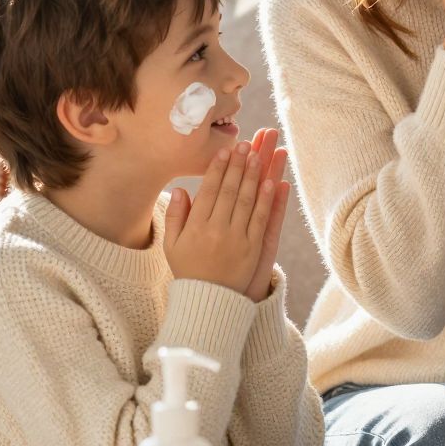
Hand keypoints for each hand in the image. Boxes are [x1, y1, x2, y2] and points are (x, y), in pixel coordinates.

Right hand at [166, 128, 289, 300]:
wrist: (208, 301)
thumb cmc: (189, 270)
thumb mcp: (172, 245)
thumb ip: (175, 216)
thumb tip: (181, 189)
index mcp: (196, 227)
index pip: (210, 191)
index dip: (218, 169)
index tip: (225, 151)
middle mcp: (216, 230)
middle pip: (230, 190)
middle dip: (238, 165)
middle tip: (246, 144)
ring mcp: (237, 239)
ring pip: (247, 200)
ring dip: (254, 175)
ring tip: (259, 155)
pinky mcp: (253, 249)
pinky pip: (261, 219)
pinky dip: (267, 199)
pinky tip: (272, 181)